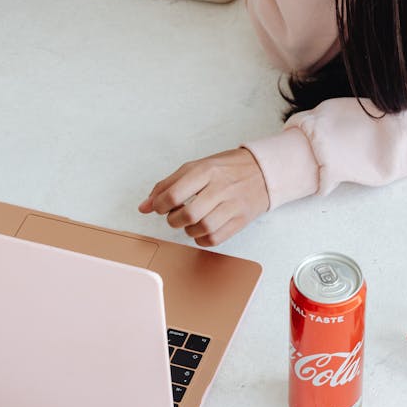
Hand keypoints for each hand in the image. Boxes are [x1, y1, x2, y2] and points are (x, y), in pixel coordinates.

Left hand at [139, 148, 268, 247]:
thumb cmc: (225, 168)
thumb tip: (144, 206)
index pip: (174, 194)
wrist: (263, 171)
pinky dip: (202, 238)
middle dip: (173, 220)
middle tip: (174, 216)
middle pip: (188, 214)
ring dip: (188, 230)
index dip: (159, 205)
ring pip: (202, 228)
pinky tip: (201, 229)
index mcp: (206, 170)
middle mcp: (220, 187)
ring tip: (189, 222)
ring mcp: (233, 205)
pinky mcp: (241, 220)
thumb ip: (168, 185)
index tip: (159, 206)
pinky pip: (215, 239)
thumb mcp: (196, 167)